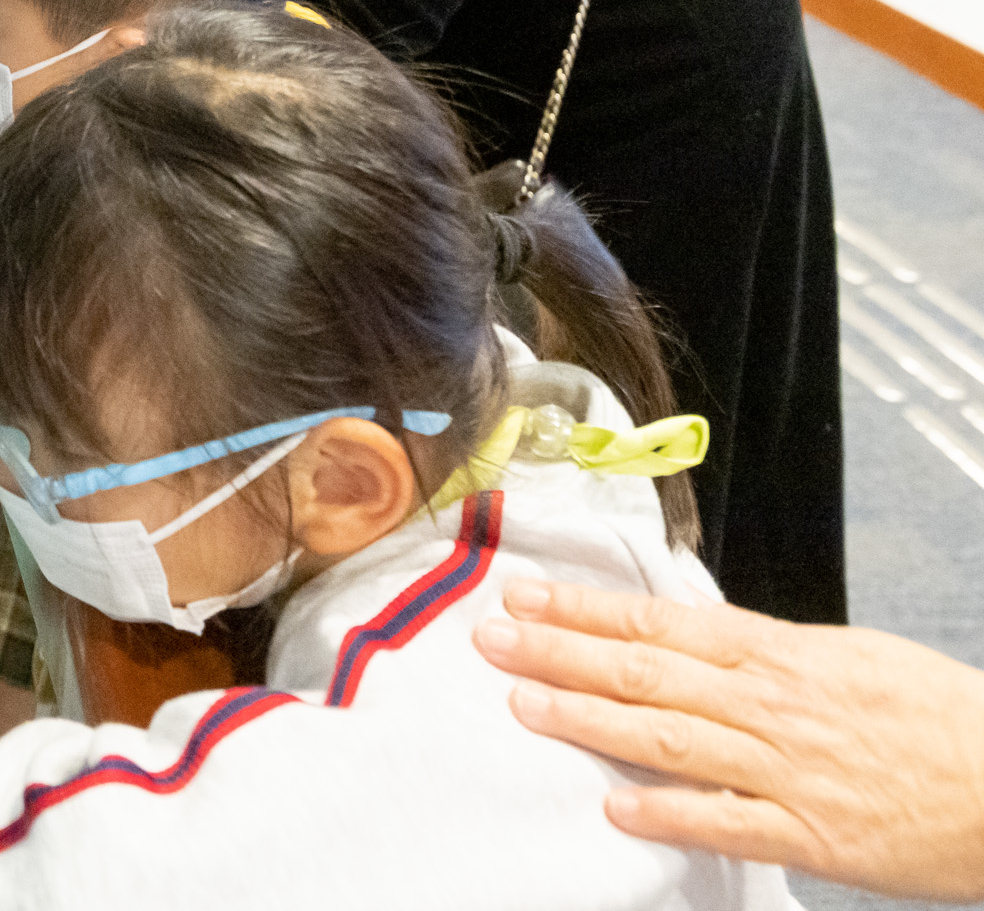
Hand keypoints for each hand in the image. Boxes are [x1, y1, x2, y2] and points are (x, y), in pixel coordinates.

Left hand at [475, 578, 983, 899]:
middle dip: (562, 653)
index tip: (527, 596)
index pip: (662, 624)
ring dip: (590, 721)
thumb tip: (692, 636)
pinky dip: (667, 813)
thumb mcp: (849, 657)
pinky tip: (614, 807)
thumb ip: (766, 652)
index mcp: (782, 655)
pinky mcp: (810, 835)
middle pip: (648, 672)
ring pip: (670, 738)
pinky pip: (726, 821)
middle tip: (493, 638)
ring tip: (524, 704)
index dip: (588, 610)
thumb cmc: (937, 719)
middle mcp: (775, 705)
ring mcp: (789, 770)